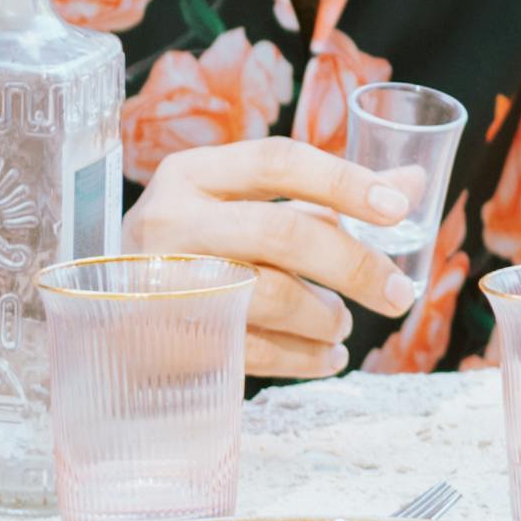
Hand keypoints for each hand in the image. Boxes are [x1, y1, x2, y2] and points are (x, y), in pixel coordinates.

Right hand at [121, 136, 428, 378]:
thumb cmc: (195, 245)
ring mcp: (163, 282)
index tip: (398, 208)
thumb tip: (414, 182)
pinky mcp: (167, 338)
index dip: (343, 181)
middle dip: (353, 265)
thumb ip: (324, 195)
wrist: (106, 308)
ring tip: (342, 326)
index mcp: (194, 173)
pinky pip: (250, 351)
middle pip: (280, 233)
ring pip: (267, 296)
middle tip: (399, 294)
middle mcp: (171, 219)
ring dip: (325, 317)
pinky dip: (302, 359)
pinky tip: (326, 358)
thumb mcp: (246, 204)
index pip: (278, 161)